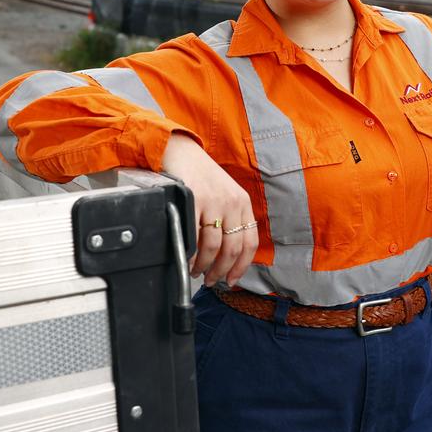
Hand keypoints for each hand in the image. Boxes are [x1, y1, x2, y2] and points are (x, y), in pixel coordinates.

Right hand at [162, 133, 258, 287]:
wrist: (181, 151)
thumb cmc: (200, 176)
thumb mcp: (224, 194)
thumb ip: (229, 219)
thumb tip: (226, 256)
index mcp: (243, 202)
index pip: (250, 242)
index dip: (242, 266)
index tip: (232, 279)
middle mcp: (232, 202)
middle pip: (232, 248)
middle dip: (221, 271)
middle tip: (211, 280)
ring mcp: (213, 200)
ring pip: (213, 246)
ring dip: (204, 265)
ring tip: (196, 271)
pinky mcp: (194, 199)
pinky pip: (194, 235)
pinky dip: (191, 253)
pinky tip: (187, 258)